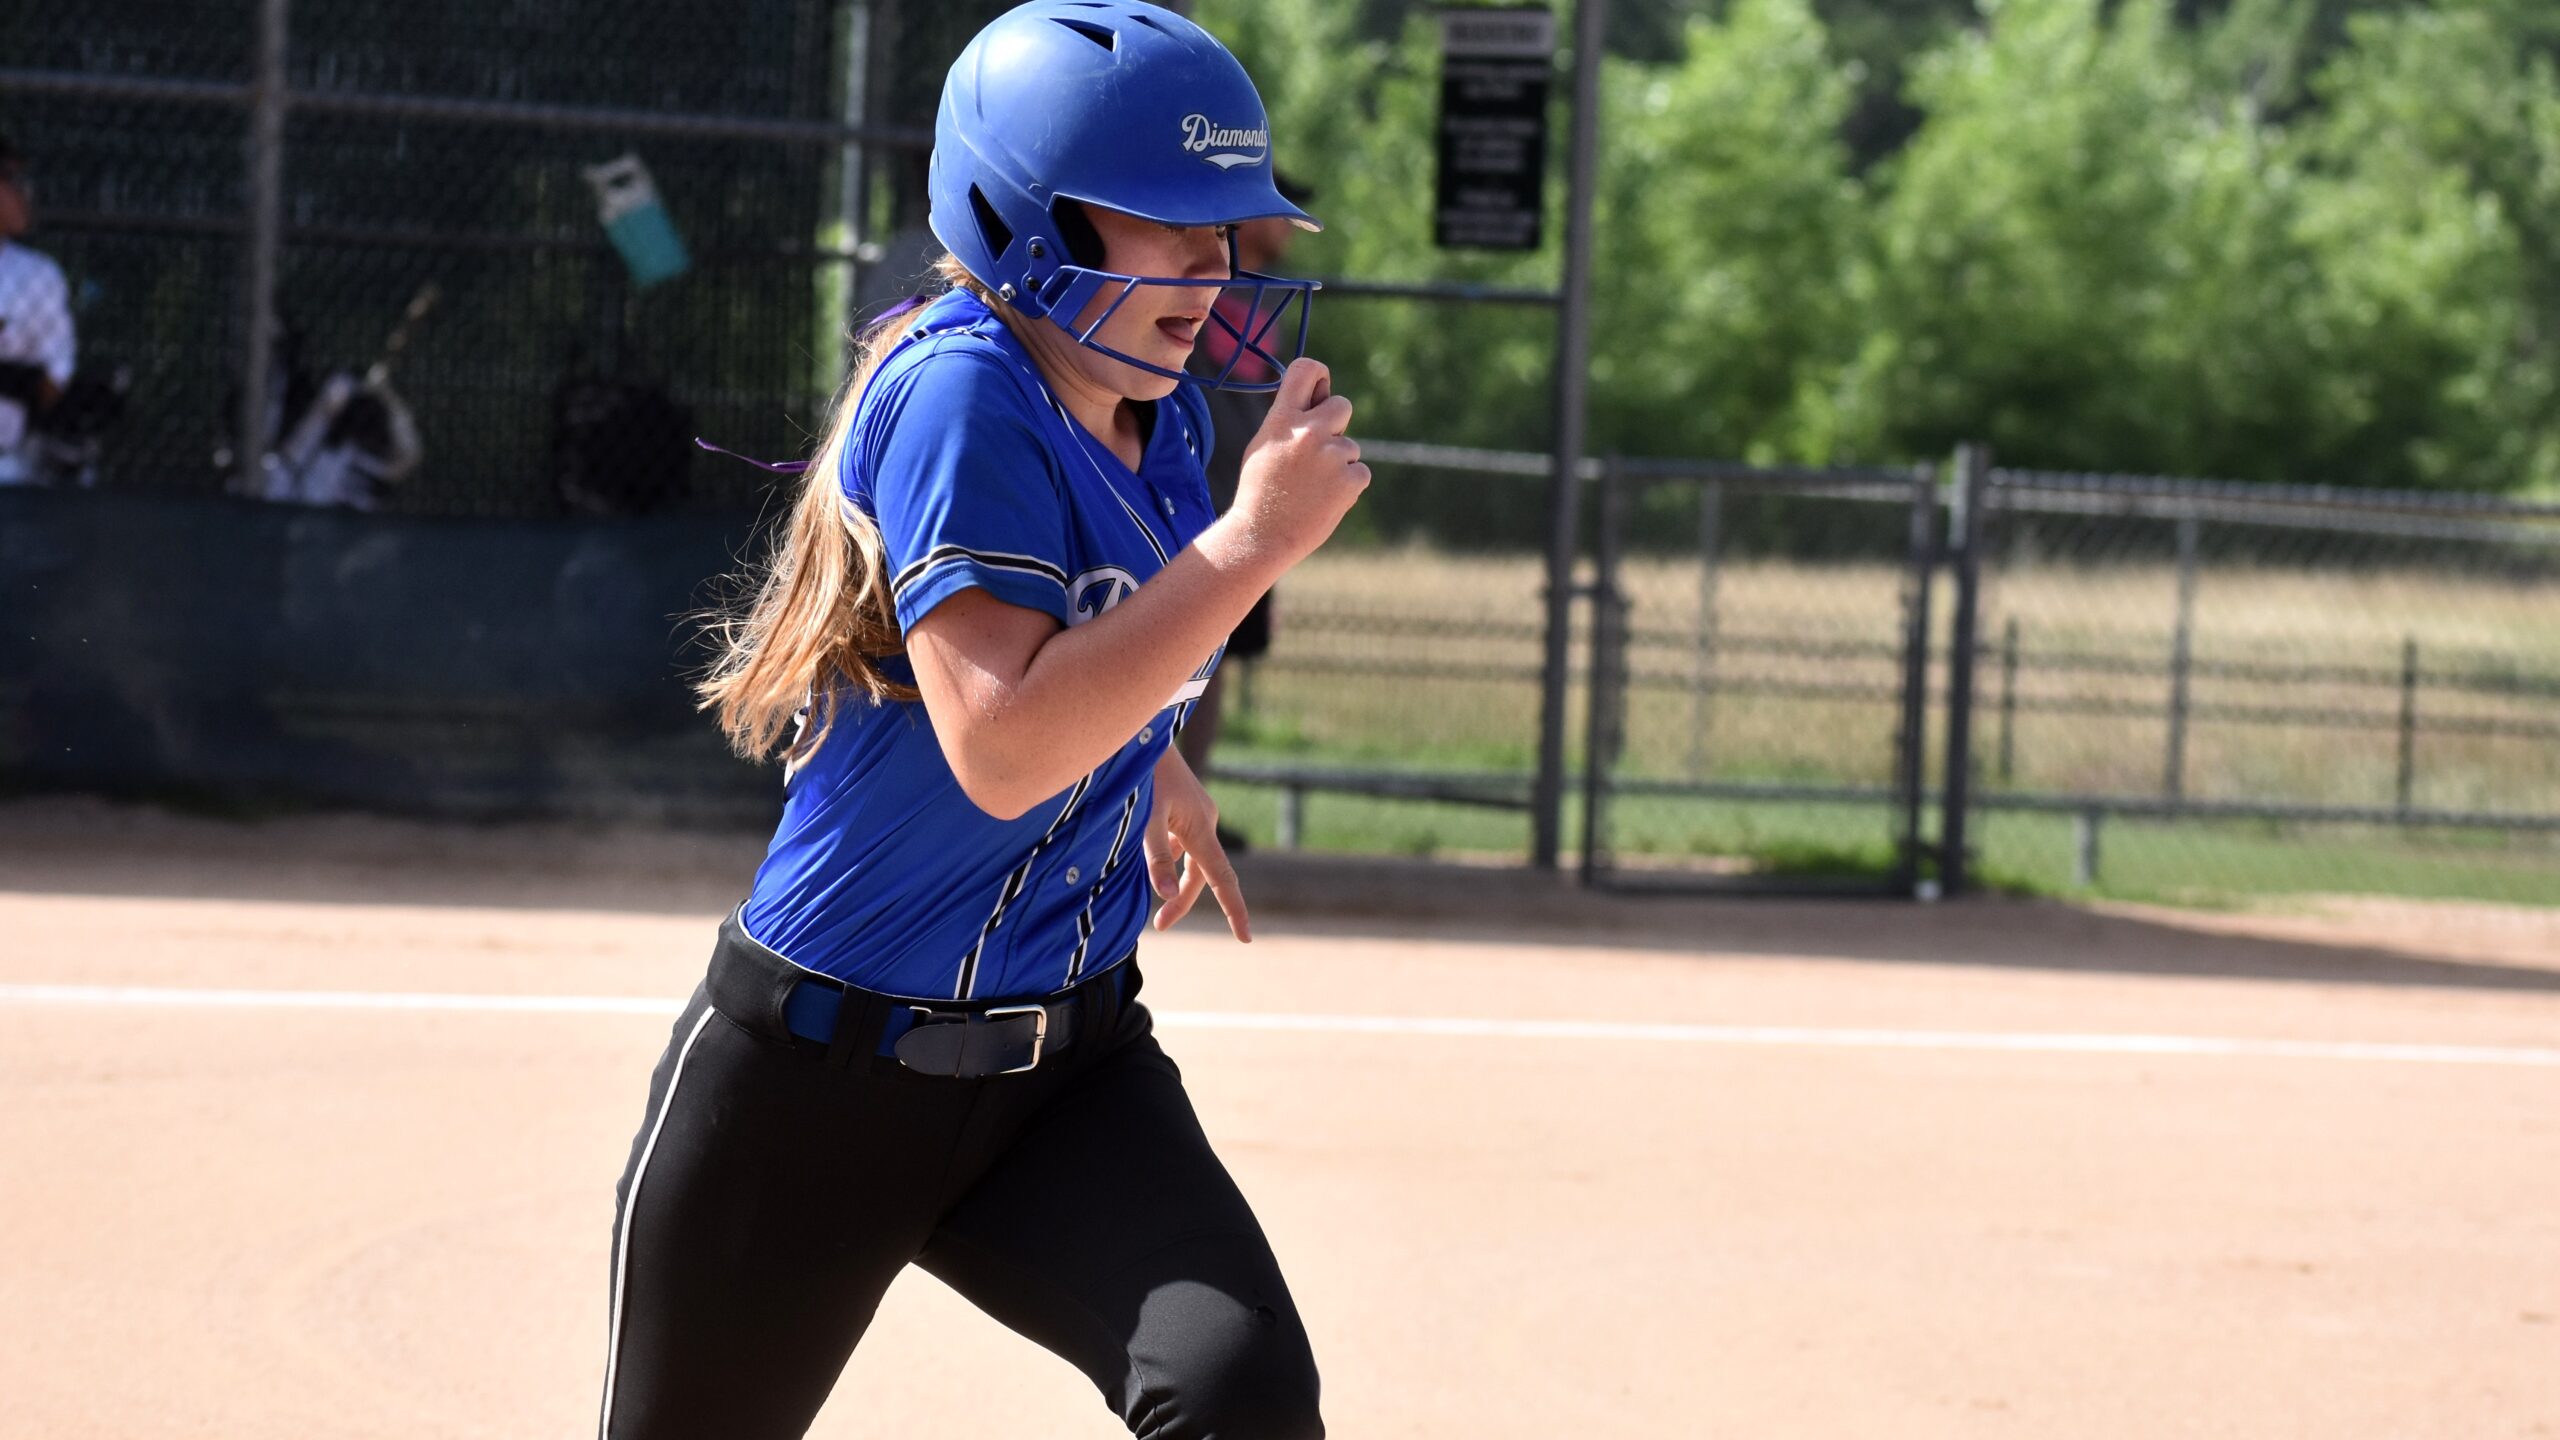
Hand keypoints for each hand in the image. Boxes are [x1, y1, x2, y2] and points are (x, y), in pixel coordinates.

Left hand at [1144, 747, 1249, 941]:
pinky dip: (1169, 859)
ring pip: (1191, 859)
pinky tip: (1146, 856)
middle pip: (1201, 875)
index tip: (1246, 938)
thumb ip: (1155, 857)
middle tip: (1159, 926)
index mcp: (1200, 827)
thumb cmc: (1141, 773)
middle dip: (1182, 902)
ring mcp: (1195, 813)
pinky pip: (1182, 842)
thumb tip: (1165, 895)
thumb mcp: (1144, 818)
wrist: (1141, 732)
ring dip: (1174, 882)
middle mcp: (1204, 821)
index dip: (1234, 910)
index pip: (1222, 879)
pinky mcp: (1184, 807)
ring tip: (1146, 894)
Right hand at [1228, 357, 1368, 569]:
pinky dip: (1348, 485)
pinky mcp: (1350, 480)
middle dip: (1336, 424)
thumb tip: (1319, 398)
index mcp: (1282, 418)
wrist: (1262, 535)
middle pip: (1342, 404)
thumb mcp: (1263, 444)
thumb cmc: (1260, 490)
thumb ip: (1289, 419)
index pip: (1307, 369)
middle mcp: (1308, 431)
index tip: (1319, 392)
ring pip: (1351, 446)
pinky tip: (1324, 499)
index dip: (1319, 377)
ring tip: (1312, 486)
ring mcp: (1331, 456)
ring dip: (1339, 463)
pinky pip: (1360, 472)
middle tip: (1317, 452)